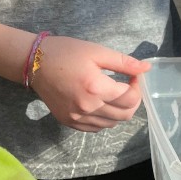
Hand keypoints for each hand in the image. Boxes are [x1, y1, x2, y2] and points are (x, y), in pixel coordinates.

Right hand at [31, 35, 150, 131]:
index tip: (134, 76)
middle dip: (133, 101)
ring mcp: (77, 118)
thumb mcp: (96, 51)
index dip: (138, 87)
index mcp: (95, 88)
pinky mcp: (69, 122)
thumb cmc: (65, 52)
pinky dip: (105, 119)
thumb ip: (123, 62)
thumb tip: (146, 68)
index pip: (130, 98)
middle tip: (128, 87)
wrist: (34, 63)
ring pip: (112, 124)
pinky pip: (96, 128)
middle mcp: (87, 107)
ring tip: (114, 95)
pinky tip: (101, 104)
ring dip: (119, 111)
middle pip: (125, 115)